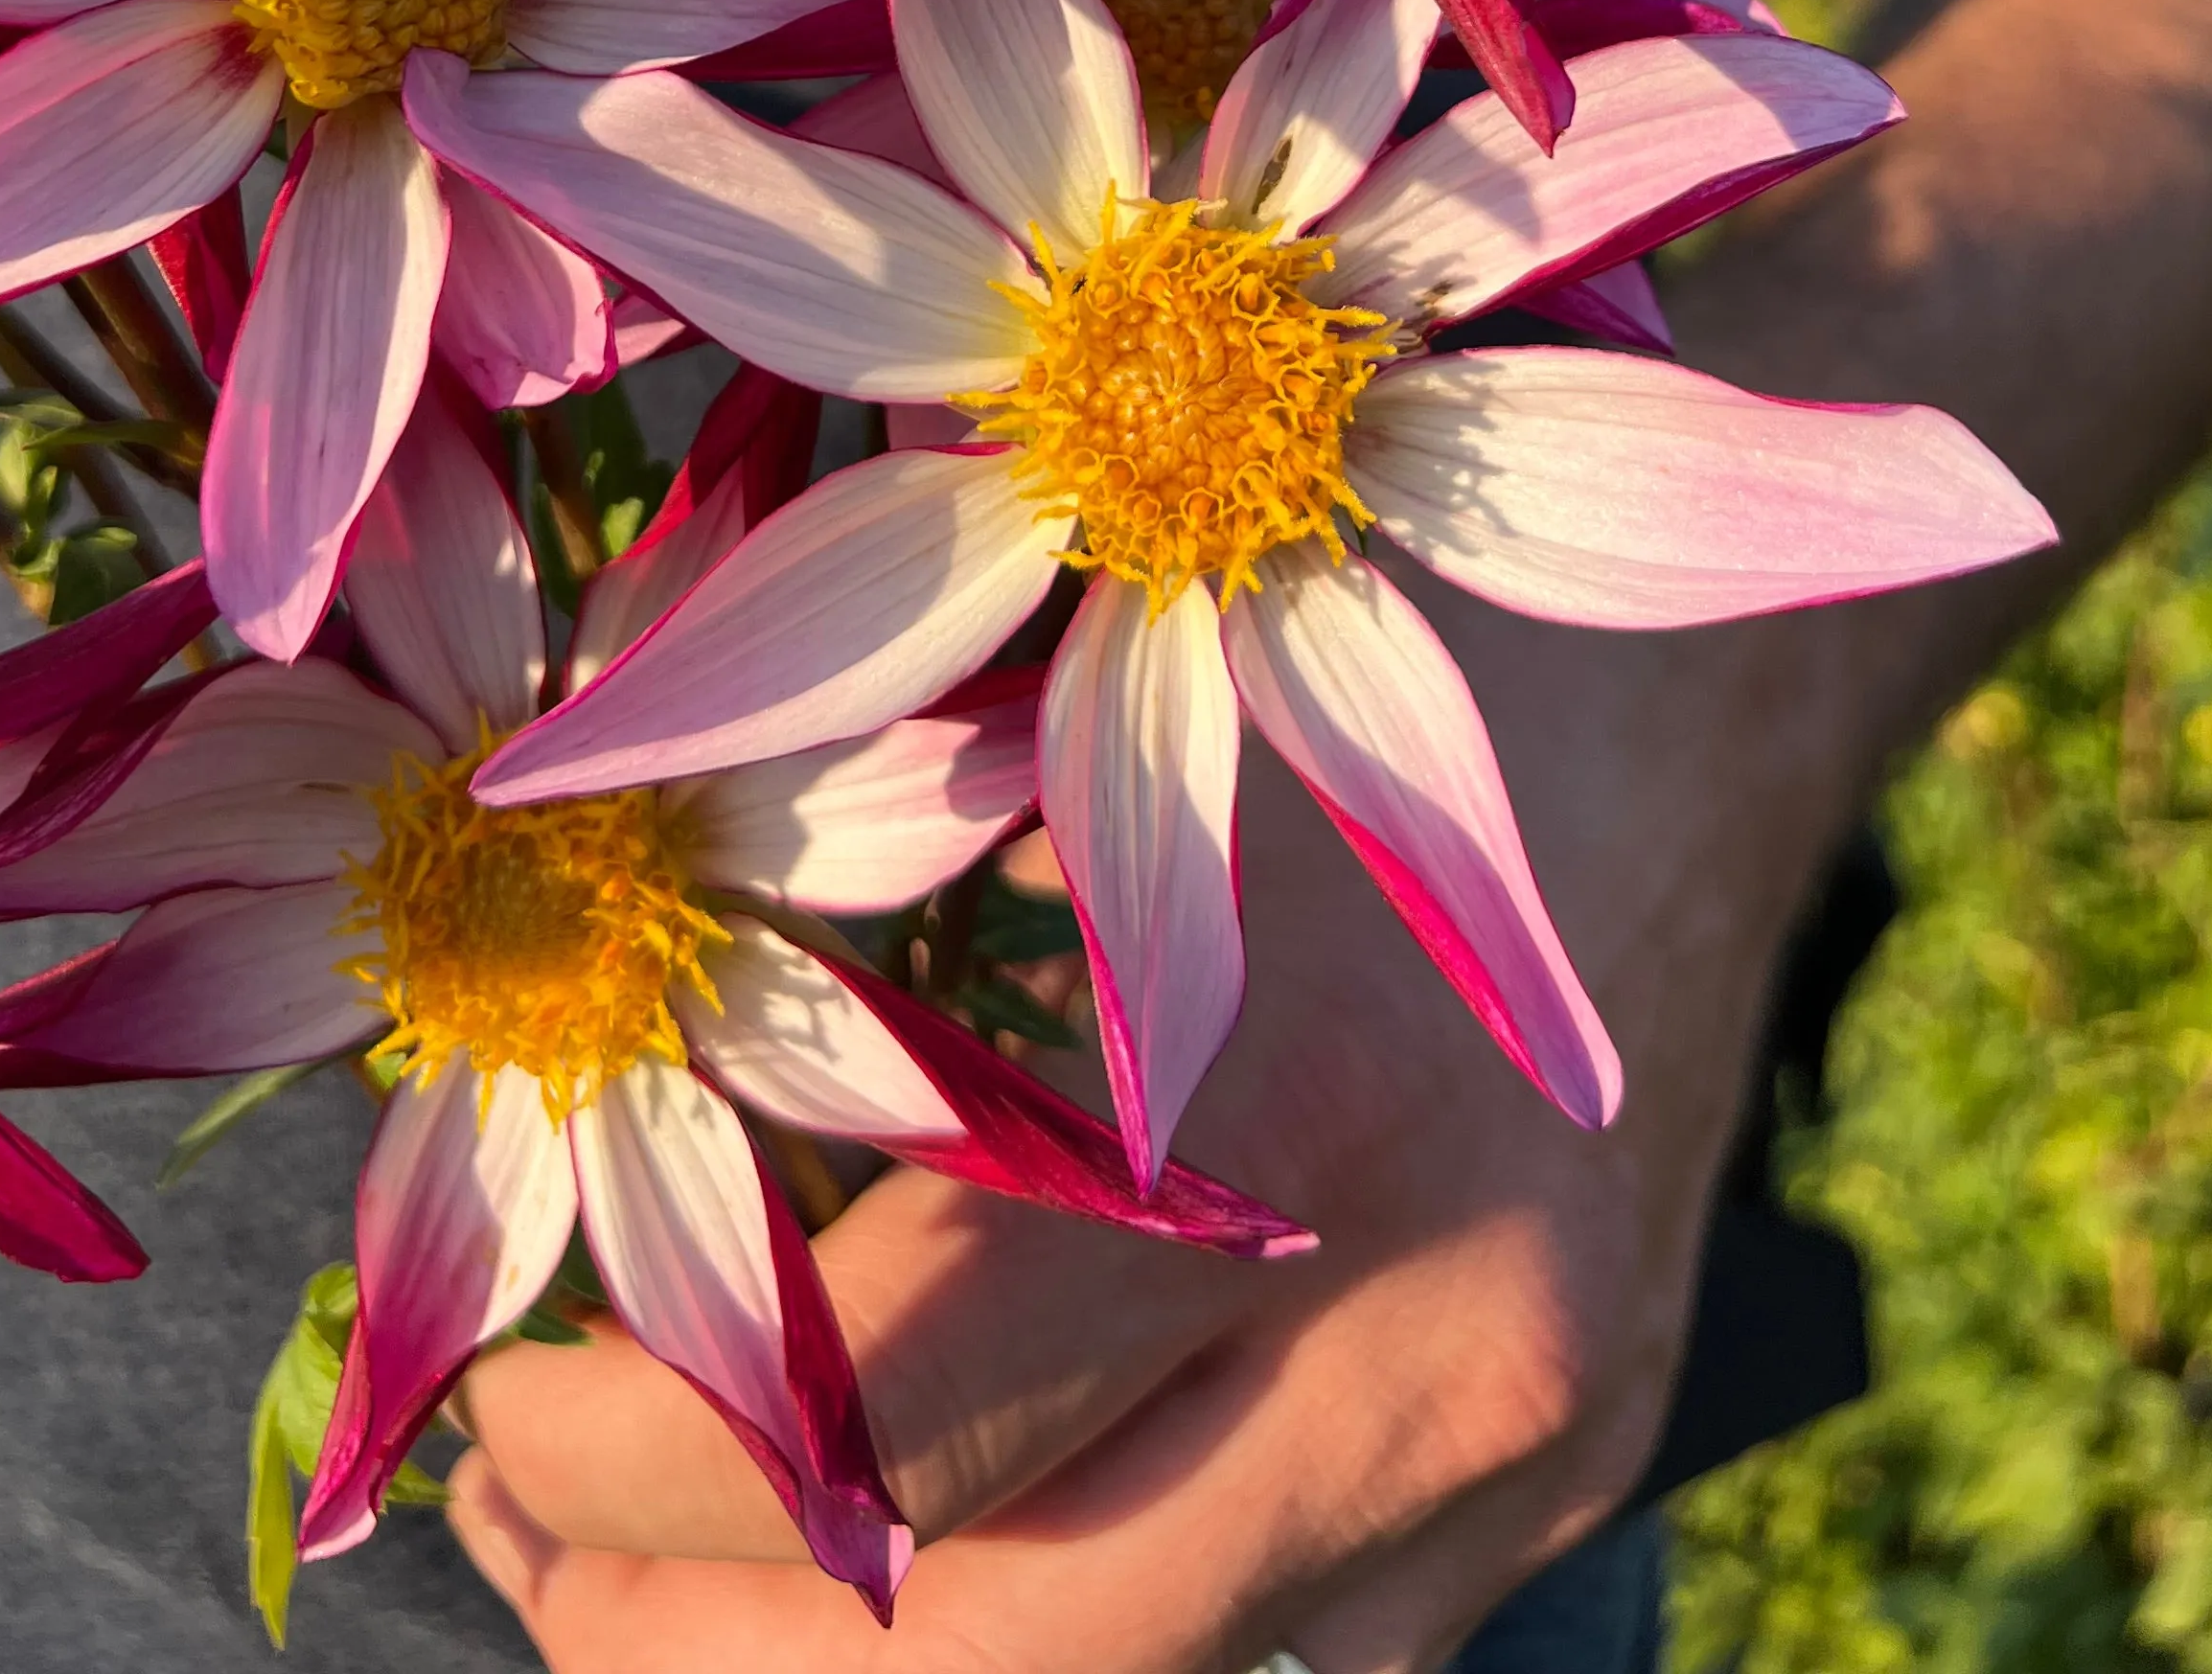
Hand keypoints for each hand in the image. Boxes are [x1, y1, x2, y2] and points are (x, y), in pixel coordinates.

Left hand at [446, 573, 1854, 1672]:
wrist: (1723, 692)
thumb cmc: (1366, 639)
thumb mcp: (1102, 728)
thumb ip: (880, 926)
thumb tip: (557, 1063)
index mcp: (1299, 1122)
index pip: (897, 1426)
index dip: (634, 1462)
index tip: (488, 1400)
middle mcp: (1434, 1349)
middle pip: (1000, 1665)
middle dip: (697, 1648)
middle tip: (525, 1538)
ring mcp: (1517, 1459)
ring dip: (854, 1666)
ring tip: (651, 1570)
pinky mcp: (1547, 1493)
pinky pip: (1266, 1651)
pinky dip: (1056, 1615)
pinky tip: (916, 1525)